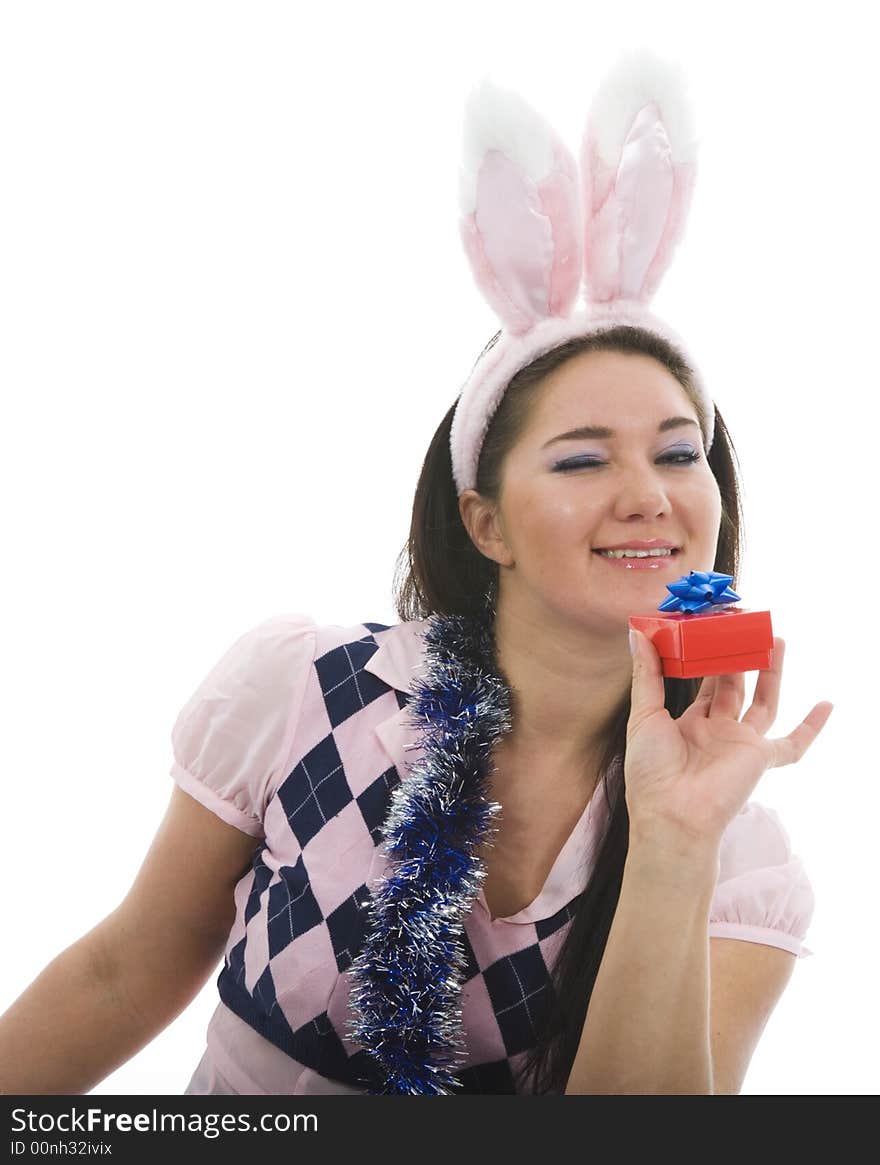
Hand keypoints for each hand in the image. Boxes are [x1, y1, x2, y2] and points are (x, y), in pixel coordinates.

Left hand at [624, 631, 832, 847]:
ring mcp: (740, 743)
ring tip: (776, 639)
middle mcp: (717, 731)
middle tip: (742, 626)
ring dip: (771, 672)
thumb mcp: (644, 715)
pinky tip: (827, 705)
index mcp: (688, 724)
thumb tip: (638, 632)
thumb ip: (646, 674)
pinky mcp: (760, 757)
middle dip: (738, 657)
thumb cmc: (651, 772)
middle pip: (733, 686)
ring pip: (762, 701)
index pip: (702, 684)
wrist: (672, 814)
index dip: (706, 658)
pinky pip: (793, 744)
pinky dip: (811, 727)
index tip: (708, 629)